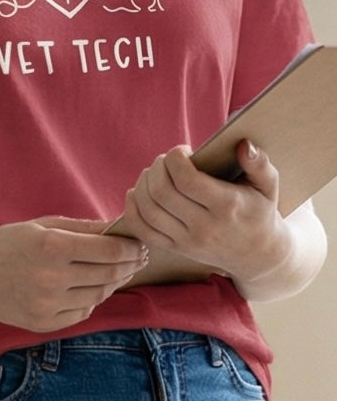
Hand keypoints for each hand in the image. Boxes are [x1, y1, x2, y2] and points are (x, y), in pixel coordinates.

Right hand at [0, 216, 148, 331]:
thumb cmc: (9, 242)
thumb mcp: (43, 226)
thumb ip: (82, 229)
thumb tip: (118, 229)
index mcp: (52, 248)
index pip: (108, 252)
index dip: (130, 249)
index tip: (140, 245)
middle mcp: (52, 279)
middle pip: (108, 275)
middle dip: (129, 266)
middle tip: (139, 259)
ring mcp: (48, 305)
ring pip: (98, 296)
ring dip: (113, 283)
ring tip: (118, 272)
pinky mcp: (44, 324)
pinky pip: (81, 314)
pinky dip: (92, 301)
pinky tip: (93, 288)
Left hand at [120, 139, 291, 284]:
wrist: (258, 256)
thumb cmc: (259, 211)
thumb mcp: (268, 186)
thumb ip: (259, 163)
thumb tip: (243, 145)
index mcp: (227, 207)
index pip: (186, 180)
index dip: (175, 158)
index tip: (182, 150)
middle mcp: (205, 227)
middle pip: (162, 192)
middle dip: (157, 167)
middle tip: (166, 160)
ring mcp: (188, 242)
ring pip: (148, 210)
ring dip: (143, 184)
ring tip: (155, 173)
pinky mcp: (176, 250)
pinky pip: (142, 231)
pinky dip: (133, 208)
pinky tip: (139, 192)